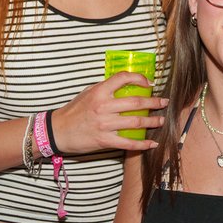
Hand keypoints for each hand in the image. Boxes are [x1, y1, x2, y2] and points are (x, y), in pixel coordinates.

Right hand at [51, 73, 167, 153]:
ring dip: (153, 122)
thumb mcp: (87, 93)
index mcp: (99, 92)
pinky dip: (142, 144)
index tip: (149, 83)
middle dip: (154, 102)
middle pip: (136, 102)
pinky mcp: (105, 140)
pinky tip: (152, 143)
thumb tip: (124, 86)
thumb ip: (105, 89)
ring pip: (136, 122)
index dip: (139, 78)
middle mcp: (103, 107)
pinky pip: (128, 143)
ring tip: (161, 121)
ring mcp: (105, 124)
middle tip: (164, 103)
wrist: (58, 131)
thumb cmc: (73, 111)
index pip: (123, 78)